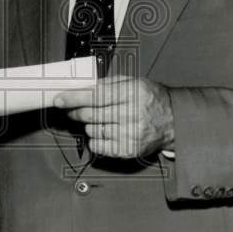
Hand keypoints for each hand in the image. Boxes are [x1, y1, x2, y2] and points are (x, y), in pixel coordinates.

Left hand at [54, 75, 173, 157]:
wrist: (172, 121)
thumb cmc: (152, 100)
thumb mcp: (134, 82)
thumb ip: (108, 83)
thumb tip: (81, 87)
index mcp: (133, 94)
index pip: (96, 96)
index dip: (74, 98)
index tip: (60, 99)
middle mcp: (132, 114)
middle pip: (92, 114)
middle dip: (76, 111)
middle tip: (71, 109)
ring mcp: (130, 134)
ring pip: (93, 130)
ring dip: (88, 125)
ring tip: (98, 119)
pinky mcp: (128, 149)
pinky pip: (99, 146)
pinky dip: (95, 139)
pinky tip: (103, 131)